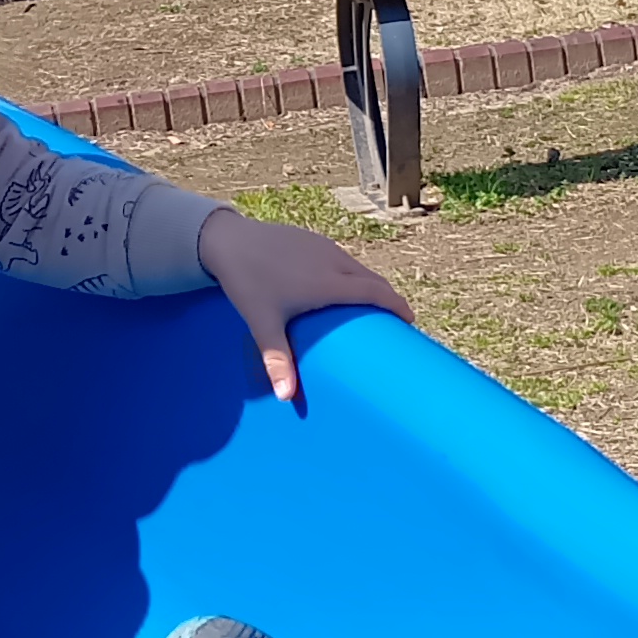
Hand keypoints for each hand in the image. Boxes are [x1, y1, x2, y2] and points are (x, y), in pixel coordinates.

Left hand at [196, 207, 413, 406]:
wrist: (228, 240)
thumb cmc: (247, 282)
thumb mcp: (262, 322)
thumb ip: (277, 358)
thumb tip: (285, 397)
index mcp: (330, 282)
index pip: (376, 292)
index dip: (397, 306)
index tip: (409, 321)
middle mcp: (333, 261)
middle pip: (372, 280)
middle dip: (387, 299)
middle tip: (394, 322)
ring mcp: (323, 247)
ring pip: (357, 268)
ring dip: (369, 285)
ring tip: (370, 307)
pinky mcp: (312, 240)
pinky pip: (341, 259)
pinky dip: (351, 274)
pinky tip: (341, 287)